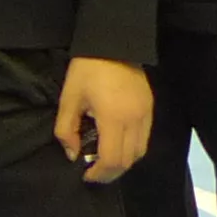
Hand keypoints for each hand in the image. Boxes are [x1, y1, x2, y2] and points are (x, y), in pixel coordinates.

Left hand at [54, 57, 151, 181]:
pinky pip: (144, 139)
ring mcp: (146, 115)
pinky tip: (117, 144)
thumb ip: (66, 130)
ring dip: (123, 163)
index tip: (86, 175)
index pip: (112, 159)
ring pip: (139, 152)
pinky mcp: (150, 108)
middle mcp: (134, 120)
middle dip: (110, 173)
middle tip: (94, 172)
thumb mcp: (69, 99)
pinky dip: (132, 149)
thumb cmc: (87, 70)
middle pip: (128, 161)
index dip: (99, 173)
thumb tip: (73, 154)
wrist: (113, 42)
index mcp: (113, 118)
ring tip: (105, 160)